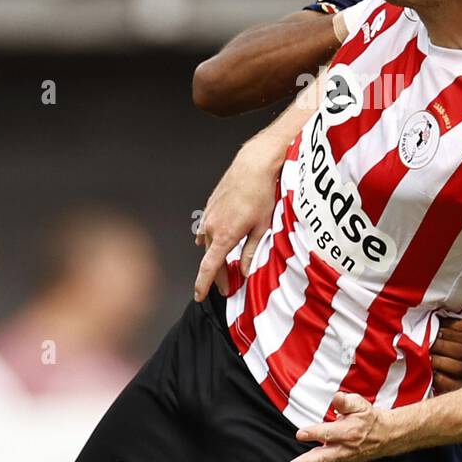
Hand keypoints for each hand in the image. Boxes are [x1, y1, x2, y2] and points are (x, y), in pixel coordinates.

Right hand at [192, 138, 284, 301]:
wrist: (253, 165)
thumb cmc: (261, 194)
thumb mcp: (262, 227)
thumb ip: (251, 252)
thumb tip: (245, 271)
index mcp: (225, 236)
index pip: (209, 267)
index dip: (202, 284)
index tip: (198, 295)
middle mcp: (212, 227)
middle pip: (210, 258)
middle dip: (217, 275)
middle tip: (228, 287)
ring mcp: (208, 215)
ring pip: (208, 243)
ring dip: (215, 255)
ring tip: (226, 264)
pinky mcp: (210, 206)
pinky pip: (207, 228)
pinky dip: (212, 238)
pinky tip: (217, 240)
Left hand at [287, 392, 390, 461]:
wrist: (382, 436)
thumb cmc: (366, 418)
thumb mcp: (360, 404)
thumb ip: (346, 402)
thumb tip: (337, 398)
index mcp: (349, 431)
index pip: (329, 433)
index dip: (314, 433)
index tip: (300, 434)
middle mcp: (344, 449)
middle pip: (323, 457)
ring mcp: (340, 460)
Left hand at [430, 319, 461, 393]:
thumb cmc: (454, 340)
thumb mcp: (456, 329)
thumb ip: (457, 324)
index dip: (452, 333)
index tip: (438, 330)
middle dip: (443, 347)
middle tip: (428, 343)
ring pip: (460, 368)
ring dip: (441, 361)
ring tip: (427, 356)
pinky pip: (454, 385)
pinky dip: (442, 379)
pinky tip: (431, 372)